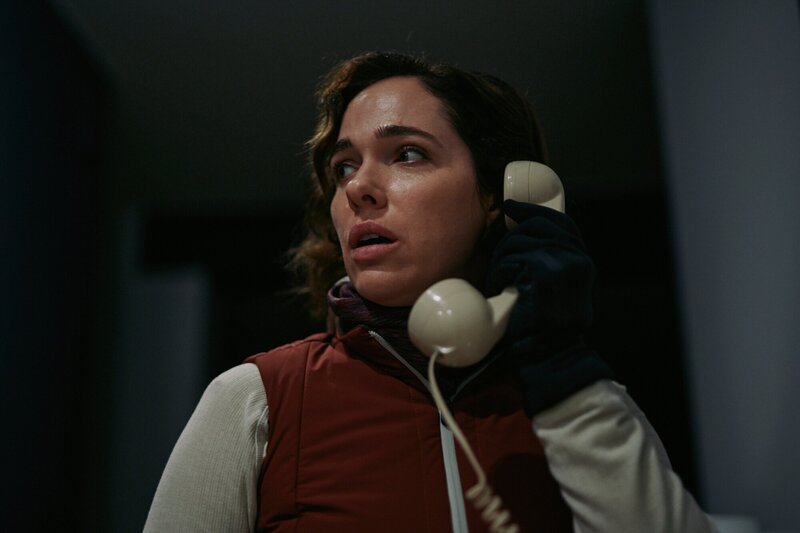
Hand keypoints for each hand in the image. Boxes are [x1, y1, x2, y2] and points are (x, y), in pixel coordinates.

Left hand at [487, 199, 611, 414]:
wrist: (549, 358)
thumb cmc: (543, 331)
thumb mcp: (554, 290)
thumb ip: (548, 264)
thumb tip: (521, 237)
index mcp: (582, 263)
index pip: (561, 223)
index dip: (533, 210)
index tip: (511, 208)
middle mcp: (578, 261)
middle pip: (537, 226)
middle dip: (511, 238)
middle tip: (499, 259)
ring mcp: (563, 266)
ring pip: (520, 241)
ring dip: (502, 260)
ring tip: (499, 283)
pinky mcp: (544, 275)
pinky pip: (512, 259)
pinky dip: (499, 272)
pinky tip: (499, 289)